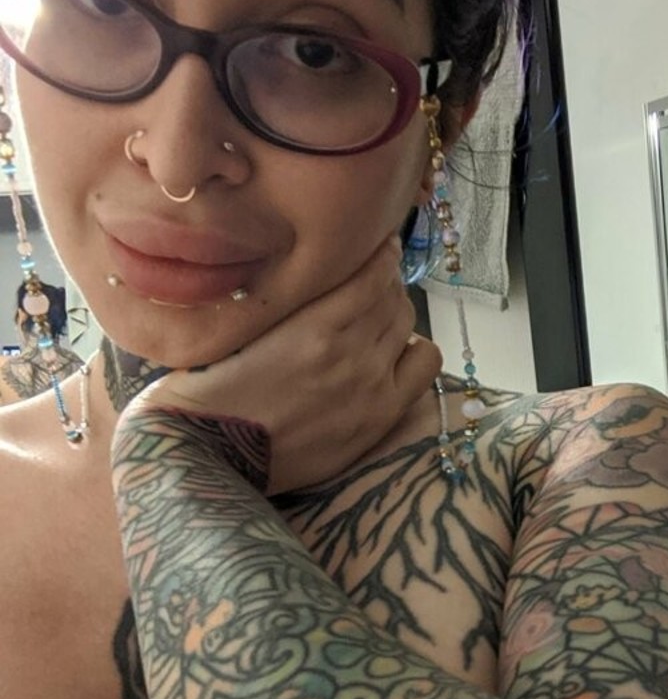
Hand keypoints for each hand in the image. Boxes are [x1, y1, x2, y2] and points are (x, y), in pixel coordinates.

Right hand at [121, 235, 442, 492]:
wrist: (212, 453)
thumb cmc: (210, 385)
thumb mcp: (242, 324)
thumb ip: (288, 296)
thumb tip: (315, 266)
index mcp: (315, 324)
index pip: (375, 270)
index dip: (379, 253)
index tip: (374, 246)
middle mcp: (351, 351)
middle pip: (393, 293)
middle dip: (382, 281)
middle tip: (365, 283)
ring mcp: (371, 385)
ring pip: (407, 322)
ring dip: (395, 311)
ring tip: (374, 316)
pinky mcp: (380, 416)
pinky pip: (426, 364)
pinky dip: (416, 348)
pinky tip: (394, 352)